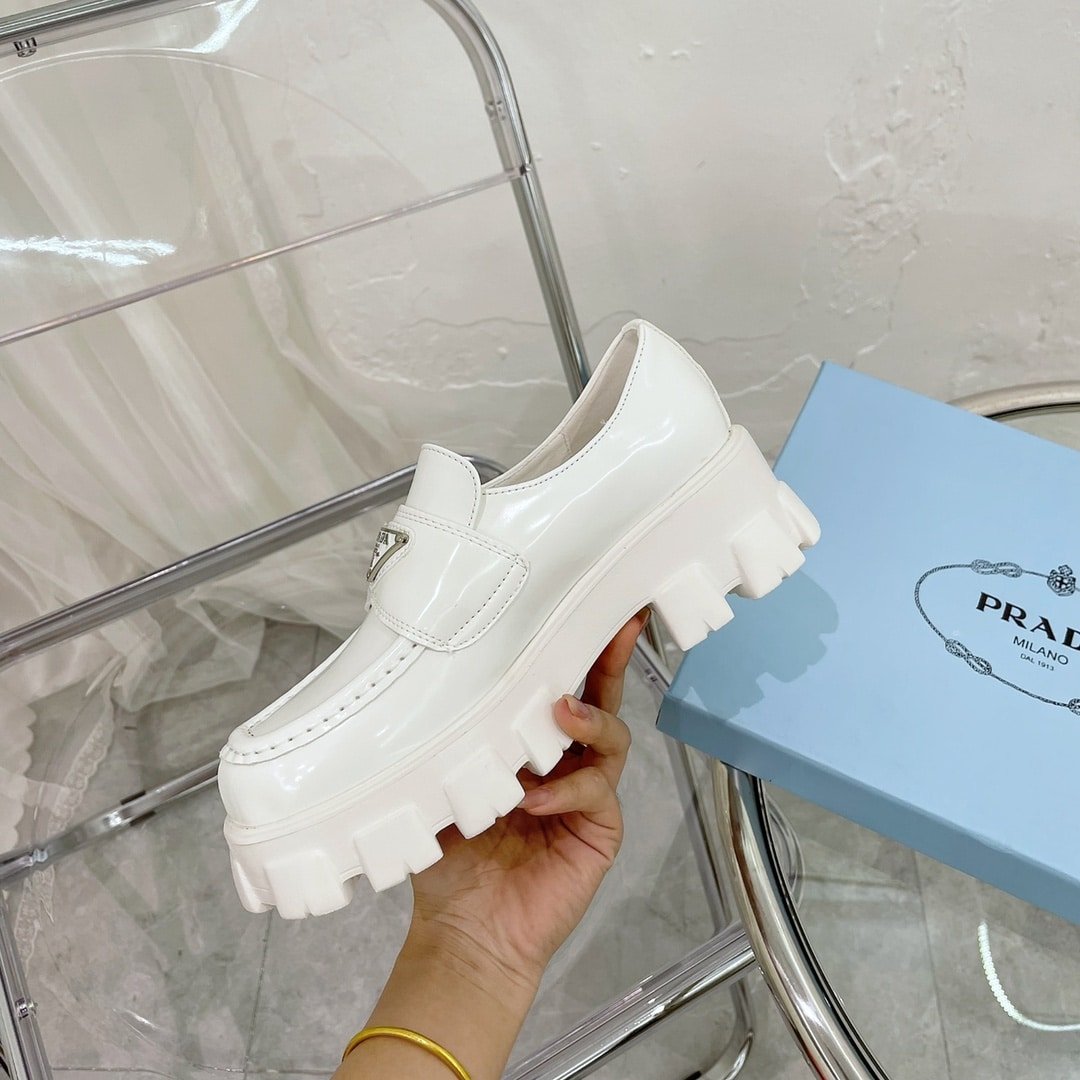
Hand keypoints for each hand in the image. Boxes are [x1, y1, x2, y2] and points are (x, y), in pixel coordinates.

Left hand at [408, 608, 650, 987]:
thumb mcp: (443, 785)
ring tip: (559, 713)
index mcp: (528, 745)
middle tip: (616, 624)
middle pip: (601, 697)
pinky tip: (534, 800)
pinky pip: (596, 792)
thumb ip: (455, 740)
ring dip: (587, 720)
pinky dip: (568, 789)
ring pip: (610, 738)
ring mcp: (587, 793)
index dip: (570, 649)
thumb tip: (441, 684)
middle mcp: (564, 761)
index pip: (555, 685)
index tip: (577, 604)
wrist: (468, 930)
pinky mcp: (601, 828)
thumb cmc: (452, 859)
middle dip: (610, 657)